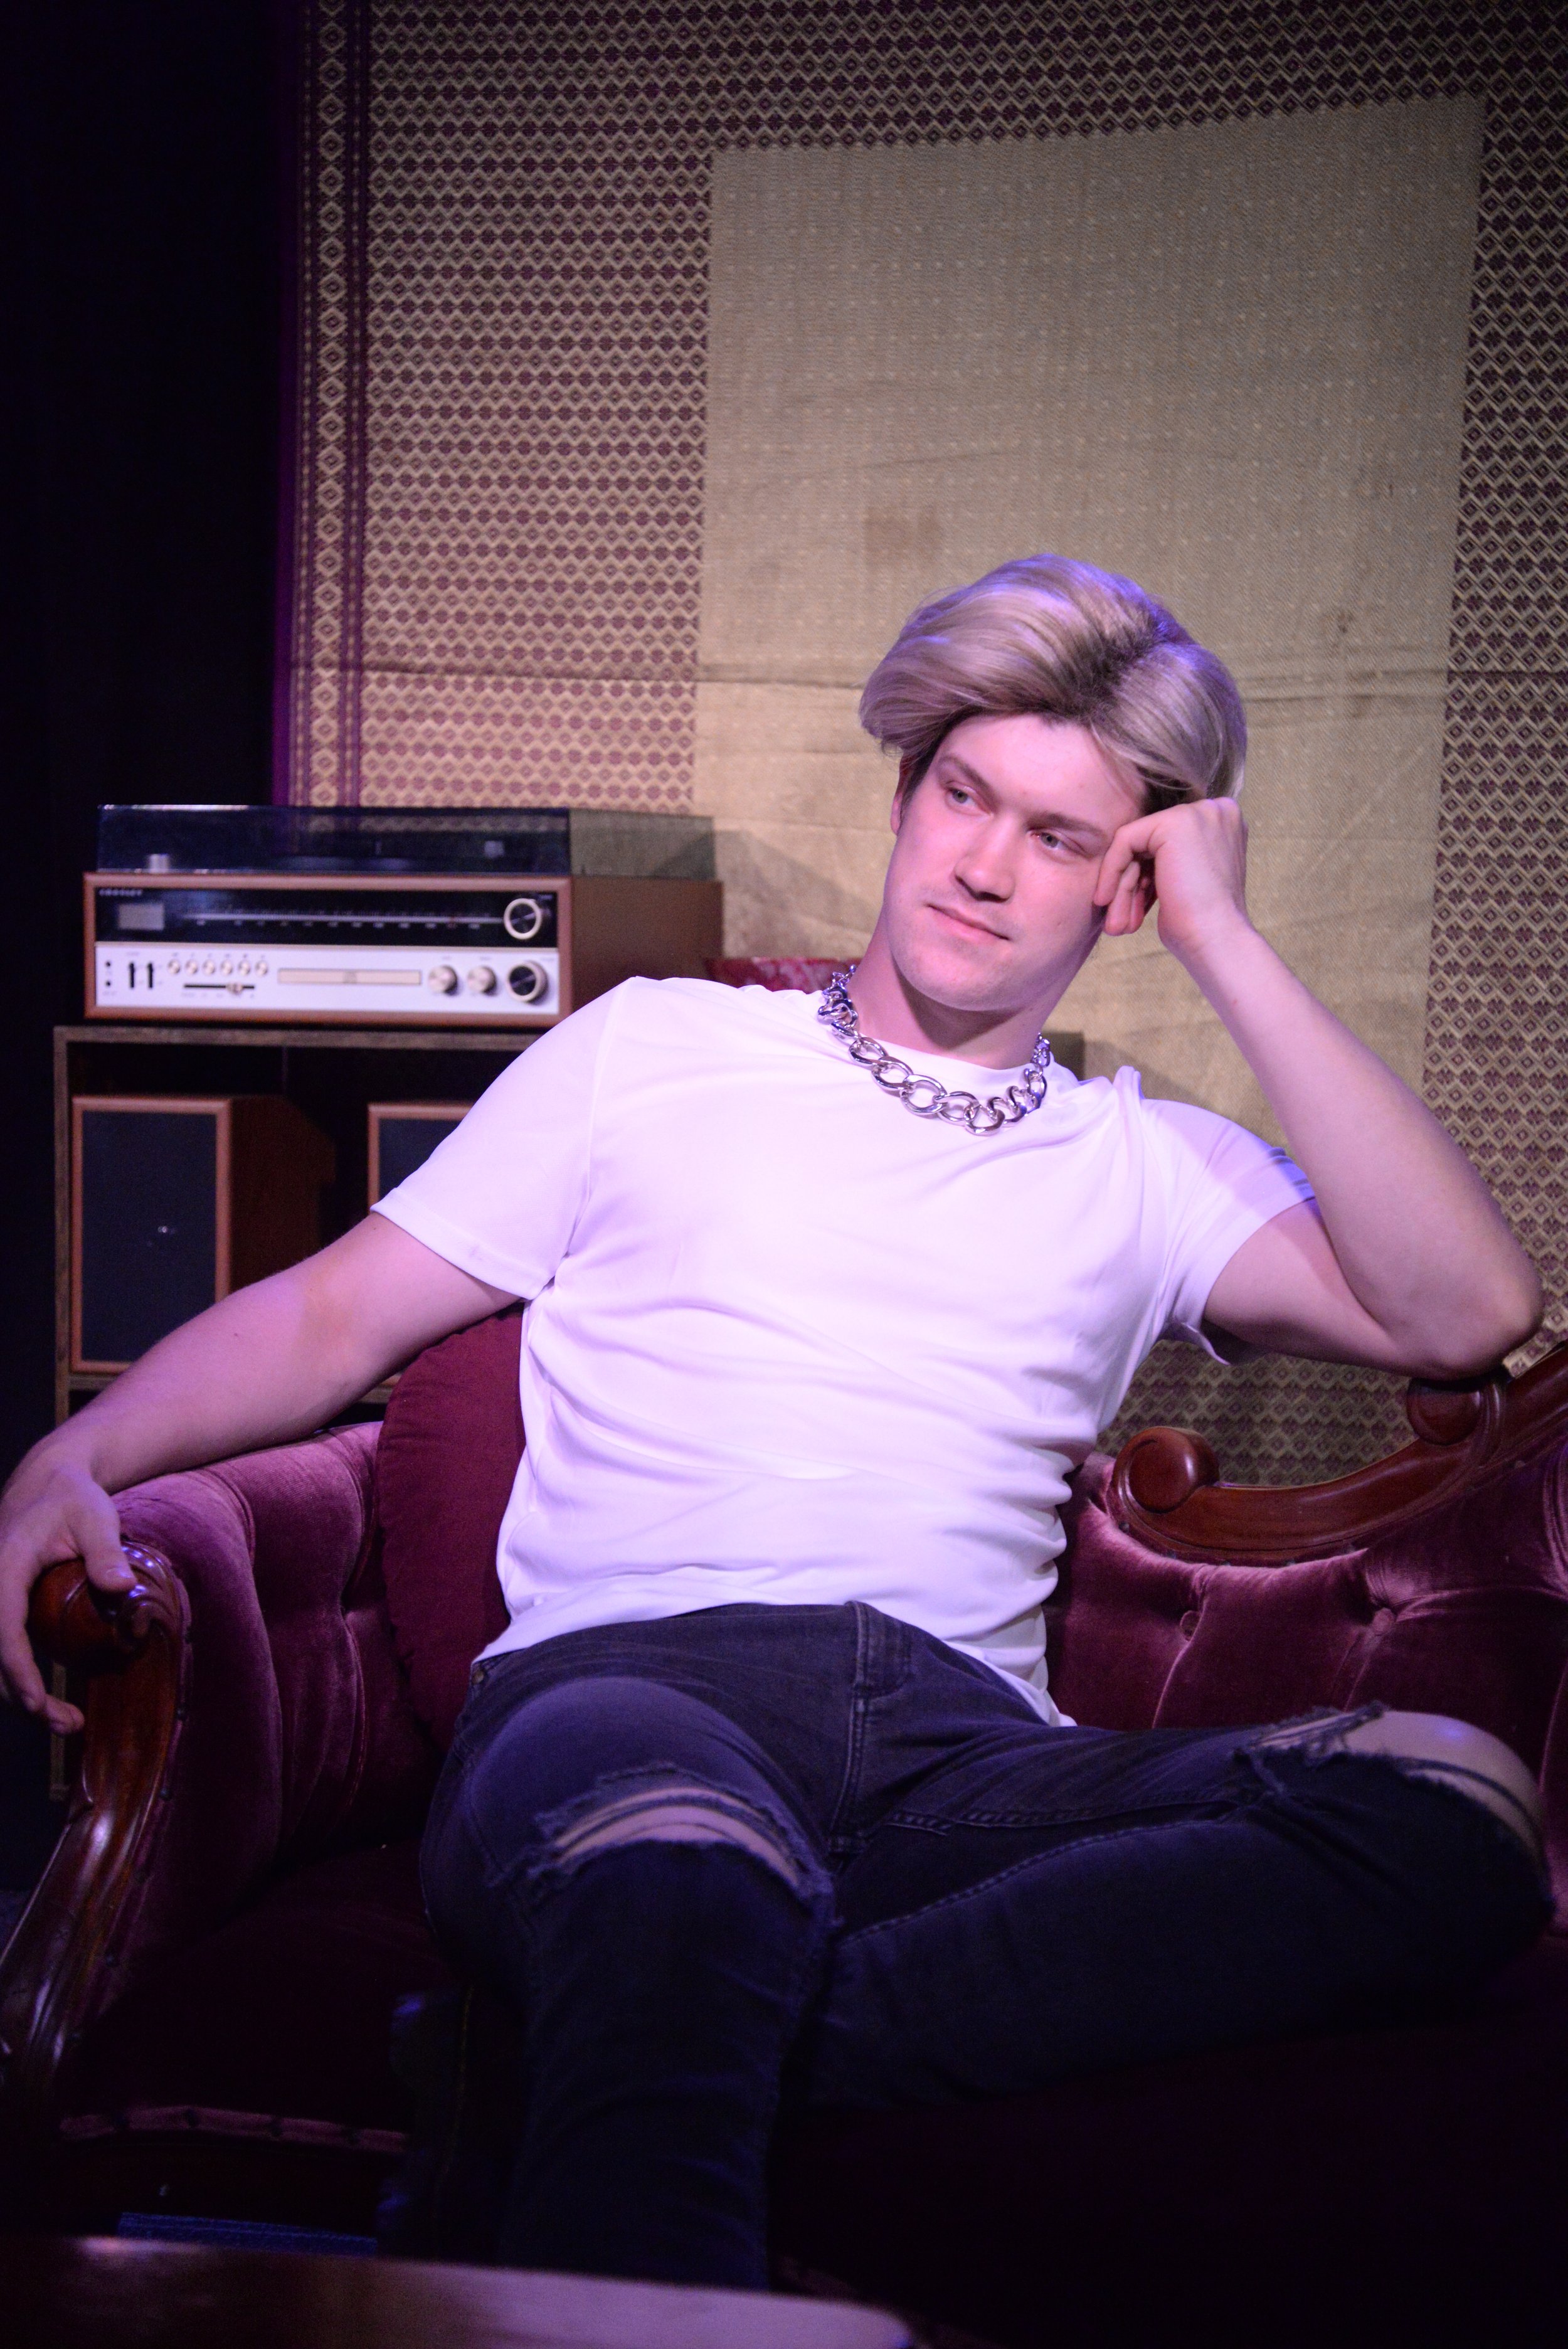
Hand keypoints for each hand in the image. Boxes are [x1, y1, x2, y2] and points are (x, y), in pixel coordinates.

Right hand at [0, 1452, 134, 1732]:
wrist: (47, 1482)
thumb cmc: (73, 1498)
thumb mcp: (95, 1516)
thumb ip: (105, 1552)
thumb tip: (119, 1588)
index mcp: (4, 1570)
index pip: (4, 1630)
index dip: (18, 1670)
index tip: (37, 1703)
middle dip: (24, 1698)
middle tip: (70, 1725)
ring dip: (23, 1695)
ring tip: (70, 1722)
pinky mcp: (5, 1609)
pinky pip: (7, 1649)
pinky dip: (23, 1678)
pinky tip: (52, 1699)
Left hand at [1092, 797, 1253, 967]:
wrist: (1217, 942)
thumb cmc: (1203, 925)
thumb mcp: (1188, 882)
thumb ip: (1169, 861)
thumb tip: (1131, 860)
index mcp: (1223, 823)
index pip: (1168, 844)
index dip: (1146, 877)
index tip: (1135, 908)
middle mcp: (1215, 810)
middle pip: (1152, 844)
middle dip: (1132, 884)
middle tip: (1118, 922)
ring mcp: (1197, 812)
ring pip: (1137, 845)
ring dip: (1122, 887)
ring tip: (1115, 925)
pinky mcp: (1174, 823)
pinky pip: (1125, 841)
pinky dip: (1112, 872)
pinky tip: (1107, 901)